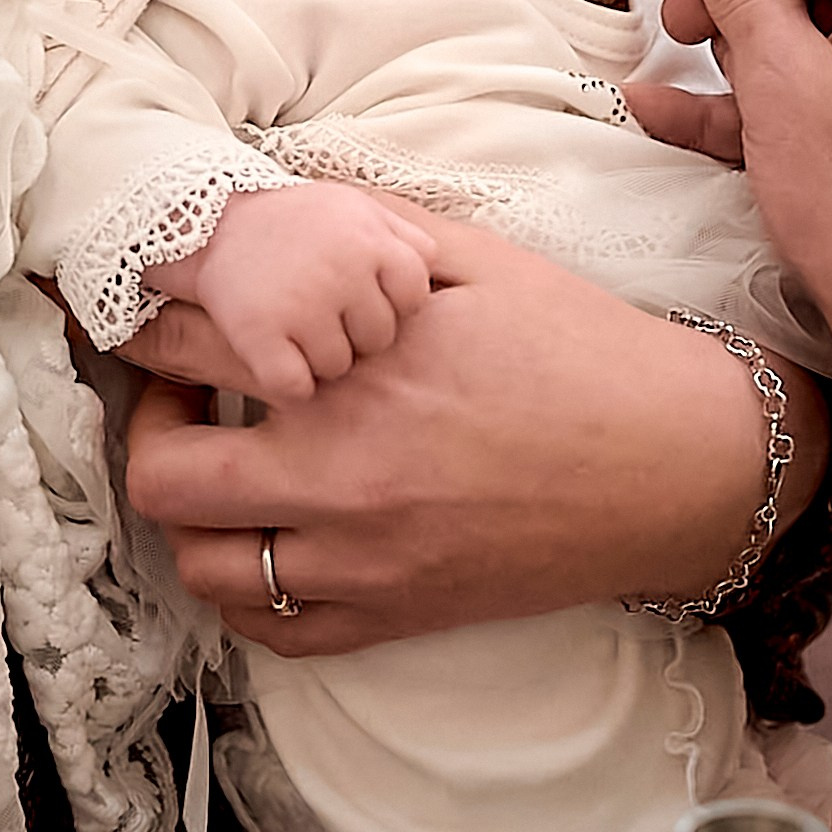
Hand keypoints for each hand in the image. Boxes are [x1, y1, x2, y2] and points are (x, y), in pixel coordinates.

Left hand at [123, 208, 826, 655]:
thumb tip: (279, 199)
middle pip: (162, 477)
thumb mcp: (475, 260)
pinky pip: (273, 632)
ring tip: (224, 471)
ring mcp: (365, 563)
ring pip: (204, 568)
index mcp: (356, 376)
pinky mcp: (397, 616)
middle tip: (184, 398)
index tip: (152, 315)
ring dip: (193, 517)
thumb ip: (364, 230)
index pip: (193, 351)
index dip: (149, 325)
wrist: (681, 465)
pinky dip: (248, 592)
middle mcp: (343, 480)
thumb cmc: (586, 351)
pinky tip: (270, 542)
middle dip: (152, 429)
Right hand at [144, 182, 435, 405]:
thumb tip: (437, 268)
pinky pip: (295, 388)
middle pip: (377, 339)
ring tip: (295, 326)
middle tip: (322, 311)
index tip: (361, 296)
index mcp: (372, 241)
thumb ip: (407, 236)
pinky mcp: (259, 335)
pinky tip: (277, 357)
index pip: (412, 298)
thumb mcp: (360, 208)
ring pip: (337, 368)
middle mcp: (342, 272)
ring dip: (318, 357)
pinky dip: (287, 382)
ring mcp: (300, 305)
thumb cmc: (294, 220)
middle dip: (355, 333)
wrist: (210, 221)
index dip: (388, 303)